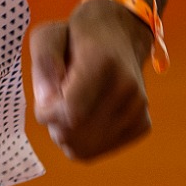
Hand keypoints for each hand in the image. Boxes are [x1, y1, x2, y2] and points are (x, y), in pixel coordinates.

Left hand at [29, 0, 151, 161]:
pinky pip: (98, 149)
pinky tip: (86, 114)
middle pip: (75, 135)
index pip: (70, 112)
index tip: (45, 97)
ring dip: (67, 133)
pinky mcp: (142, 124)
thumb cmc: (77, 36)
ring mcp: (138, 109)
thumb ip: (43, 64)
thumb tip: (48, 102)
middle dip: (54, 124)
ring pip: (85, 149)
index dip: (47, 112)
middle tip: (56, 101)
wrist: (122, 35)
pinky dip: (84, 139)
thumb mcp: (49, 35)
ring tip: (70, 106)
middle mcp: (127, 89)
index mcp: (102, 63)